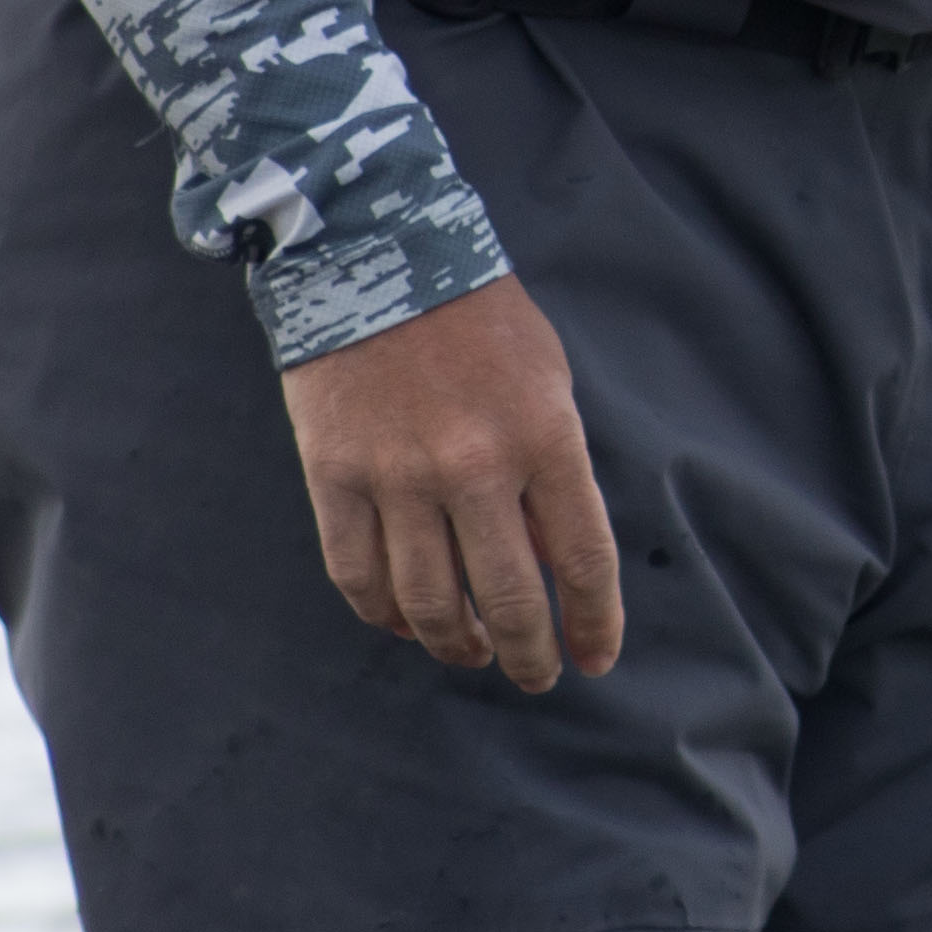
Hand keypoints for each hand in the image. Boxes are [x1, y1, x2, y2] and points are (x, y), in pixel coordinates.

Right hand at [275, 276, 624, 689]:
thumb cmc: (479, 321)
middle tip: (536, 676)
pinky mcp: (335, 476)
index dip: (593, 623)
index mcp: (544, 438)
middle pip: (508, 599)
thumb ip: (555, 470)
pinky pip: (359, 575)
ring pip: (430, 602)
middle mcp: (474, 467)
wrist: (375, 255)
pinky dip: (385, 615)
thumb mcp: (548, 382)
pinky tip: (407, 624)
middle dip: (529, 654)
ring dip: (457, 645)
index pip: (581, 560)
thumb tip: (551, 560)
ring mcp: (398, 476)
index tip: (596, 659)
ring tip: (474, 653)